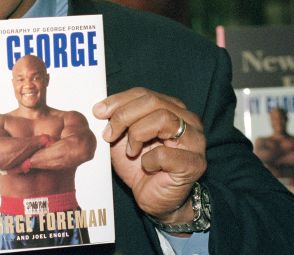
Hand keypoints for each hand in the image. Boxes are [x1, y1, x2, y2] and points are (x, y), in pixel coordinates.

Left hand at [93, 88, 205, 223]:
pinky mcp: (195, 164)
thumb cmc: (140, 166)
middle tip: (109, 135)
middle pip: (152, 102)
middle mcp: (188, 120)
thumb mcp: (123, 138)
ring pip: (163, 118)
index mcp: (172, 108)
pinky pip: (166, 153)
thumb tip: (99, 109)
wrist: (155, 199)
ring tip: (131, 152)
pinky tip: (147, 167)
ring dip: (137, 135)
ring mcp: (195, 140)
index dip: (118, 101)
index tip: (98, 112)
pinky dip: (149, 160)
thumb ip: (116, 120)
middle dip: (124, 116)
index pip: (143, 94)